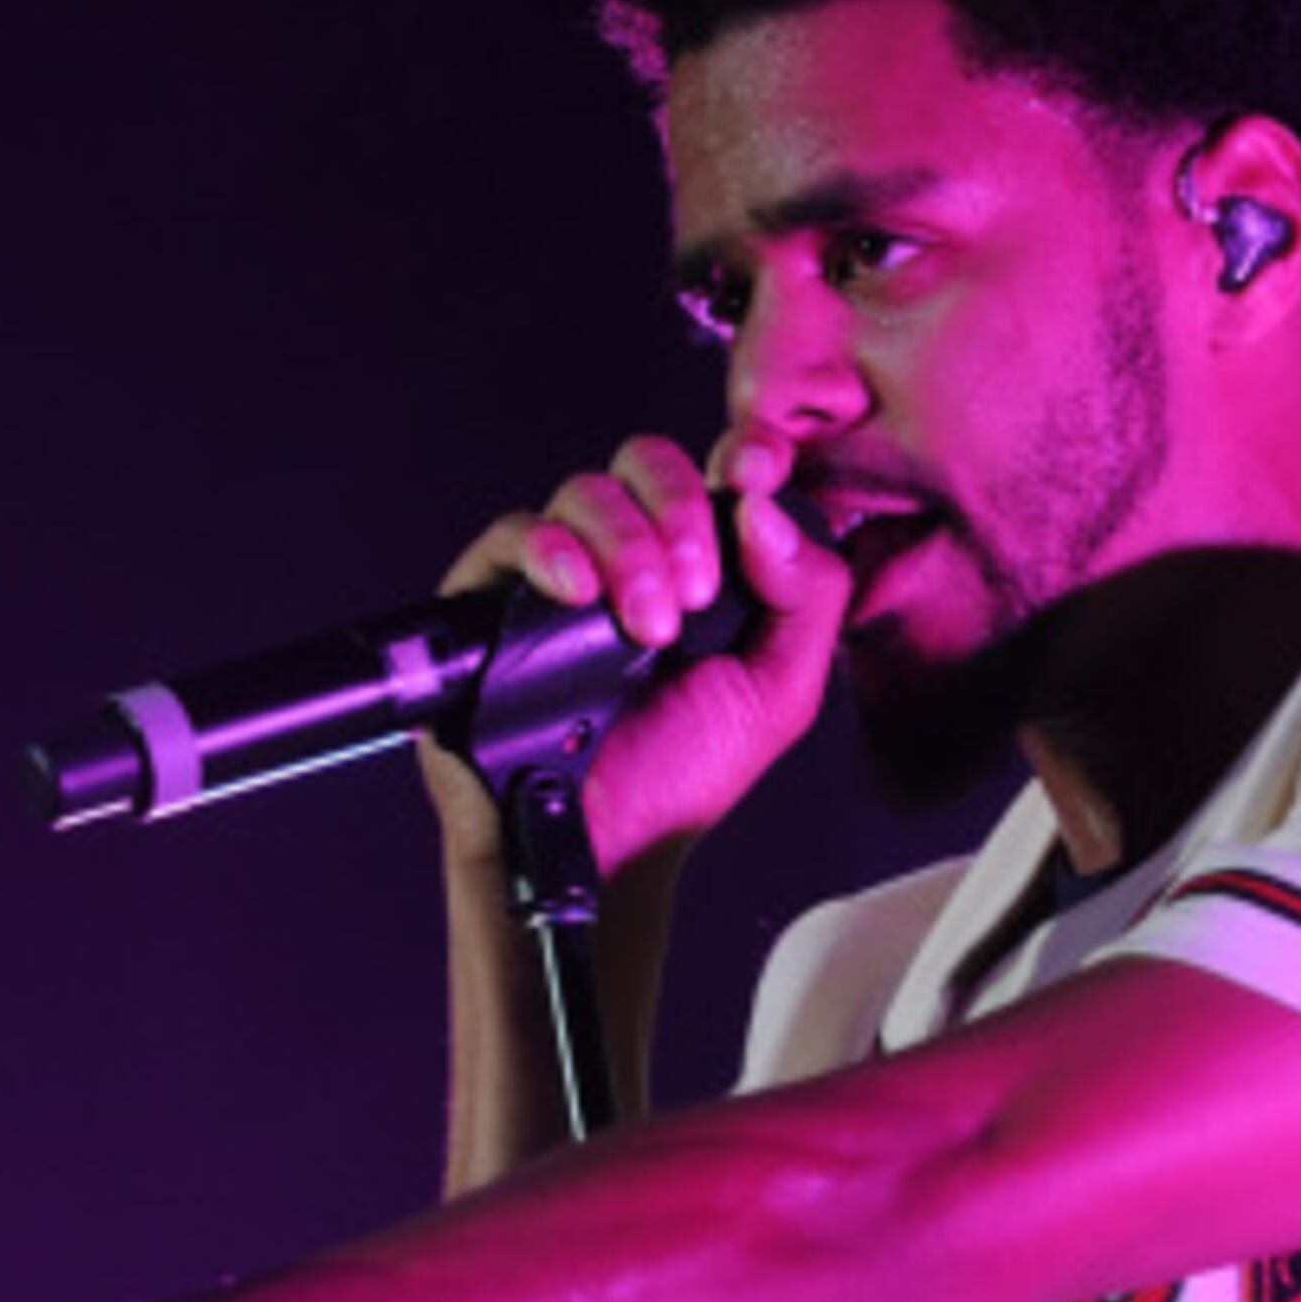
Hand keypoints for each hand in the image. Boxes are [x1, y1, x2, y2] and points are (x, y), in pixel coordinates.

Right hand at [417, 430, 850, 877]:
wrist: (607, 847)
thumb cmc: (681, 777)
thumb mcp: (780, 691)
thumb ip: (809, 596)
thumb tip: (766, 506)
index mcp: (698, 565)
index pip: (714, 471)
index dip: (742, 453)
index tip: (758, 469)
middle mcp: (625, 556)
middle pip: (645, 463)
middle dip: (680, 511)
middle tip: (696, 595)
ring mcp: (557, 575)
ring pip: (584, 491)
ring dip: (626, 547)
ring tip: (643, 628)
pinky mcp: (491, 599)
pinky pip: (511, 533)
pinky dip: (550, 549)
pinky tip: (577, 593)